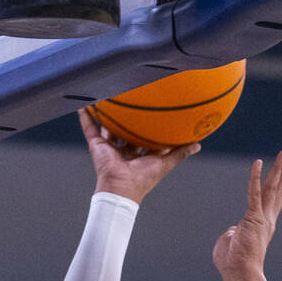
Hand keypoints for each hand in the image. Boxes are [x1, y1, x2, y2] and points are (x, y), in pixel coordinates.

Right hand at [79, 108, 199, 204]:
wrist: (121, 187)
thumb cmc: (143, 178)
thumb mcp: (165, 163)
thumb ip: (180, 153)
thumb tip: (198, 144)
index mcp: (139, 154)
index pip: (145, 136)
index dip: (150, 125)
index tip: (156, 111)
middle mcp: (124, 149)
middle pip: (126, 129)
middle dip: (129, 117)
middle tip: (132, 96)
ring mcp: (110, 146)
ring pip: (107, 126)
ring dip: (107, 113)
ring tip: (106, 93)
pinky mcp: (97, 145)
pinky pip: (89, 127)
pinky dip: (85, 116)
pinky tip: (83, 102)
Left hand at [212, 152, 281, 280]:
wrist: (240, 273)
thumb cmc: (232, 262)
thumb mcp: (232, 242)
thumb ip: (234, 232)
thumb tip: (234, 230)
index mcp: (262, 225)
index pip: (272, 201)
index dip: (280, 186)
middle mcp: (266, 220)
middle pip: (276, 191)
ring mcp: (262, 218)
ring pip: (272, 188)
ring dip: (277, 169)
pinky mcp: (254, 218)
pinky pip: (254, 193)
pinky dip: (255, 178)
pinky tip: (258, 163)